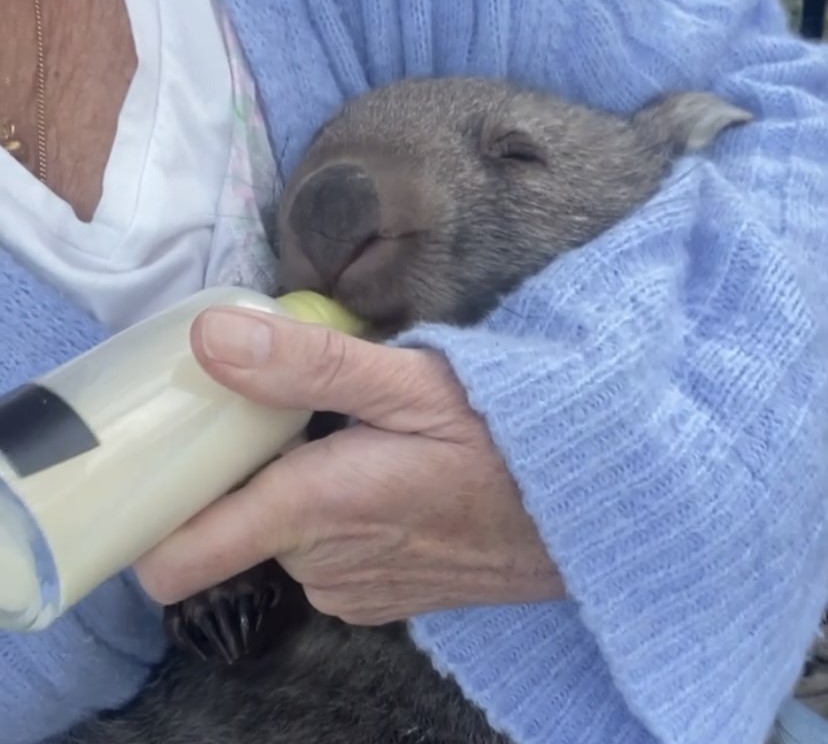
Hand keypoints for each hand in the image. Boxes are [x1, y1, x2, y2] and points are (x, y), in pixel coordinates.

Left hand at [134, 307, 563, 624]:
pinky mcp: (378, 598)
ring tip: (342, 439)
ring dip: (289, 489)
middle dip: (240, 468)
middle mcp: (320, 565)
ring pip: (276, 536)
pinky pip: (319, 557)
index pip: (177, 556)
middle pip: (229, 524)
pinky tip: (377, 479)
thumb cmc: (507, 438)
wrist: (585, 511)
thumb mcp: (416, 381)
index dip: (149, 509)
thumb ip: (310, 364)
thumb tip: (209, 338)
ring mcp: (350, 589)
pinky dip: (327, 518)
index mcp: (315, 508)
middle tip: (280, 410)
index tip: (159, 455)